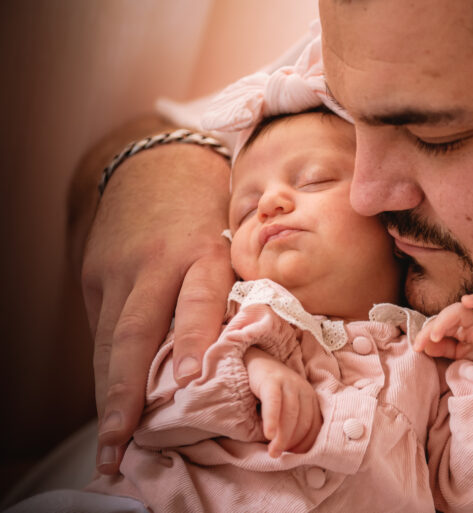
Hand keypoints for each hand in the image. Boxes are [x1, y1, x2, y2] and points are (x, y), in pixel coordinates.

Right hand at [81, 141, 232, 473]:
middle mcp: (155, 262)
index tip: (193, 376)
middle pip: (137, 330)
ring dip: (109, 392)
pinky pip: (102, 328)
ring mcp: (118, 269)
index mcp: (203, 248)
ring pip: (111, 338)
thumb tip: (236, 348)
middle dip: (129, 390)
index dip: (195, 336)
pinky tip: (110, 403)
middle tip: (125, 438)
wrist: (156, 164)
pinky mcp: (95, 274)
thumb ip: (234, 285)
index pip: (199, 296)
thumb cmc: (210, 208)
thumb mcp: (233, 235)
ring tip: (110, 440)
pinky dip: (107, 367)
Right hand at [245, 348, 321, 457]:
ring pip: (291, 414)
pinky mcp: (272, 380)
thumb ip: (291, 423)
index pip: (314, 425)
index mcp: (310, 397)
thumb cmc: (268, 391)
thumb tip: (294, 451)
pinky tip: (268, 434)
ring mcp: (288, 383)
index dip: (306, 444)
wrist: (253, 361)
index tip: (294, 456)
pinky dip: (272, 420)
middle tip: (279, 455)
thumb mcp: (285, 406)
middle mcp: (303, 389)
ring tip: (273, 452)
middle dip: (293, 442)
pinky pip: (274, 403)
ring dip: (283, 436)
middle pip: (303, 421)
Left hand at [413, 294, 472, 379]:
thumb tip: (423, 344)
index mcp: (464, 328)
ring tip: (466, 299)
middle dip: (443, 320)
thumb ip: (441, 348)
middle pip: (461, 311)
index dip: (427, 332)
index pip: (442, 321)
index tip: (417, 347)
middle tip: (432, 337)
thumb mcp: (458, 355)